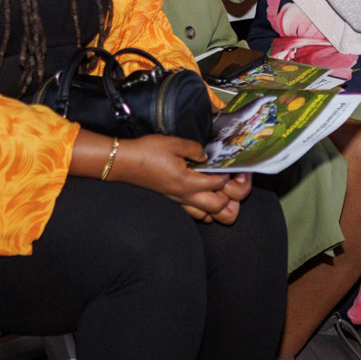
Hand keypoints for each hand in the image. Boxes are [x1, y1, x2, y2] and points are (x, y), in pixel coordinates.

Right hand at [112, 135, 238, 222]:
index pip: (220, 183)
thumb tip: (207, 155)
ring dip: (220, 206)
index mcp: (189, 182)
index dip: (230, 174)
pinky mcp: (174, 202)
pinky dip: (206, 209)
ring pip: (210, 217)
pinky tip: (204, 194)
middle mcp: (187, 196)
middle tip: (234, 181)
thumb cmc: (148, 152)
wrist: (125, 163)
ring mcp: (181, 202)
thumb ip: (195, 148)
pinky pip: (196, 214)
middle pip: (221, 208)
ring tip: (222, 191)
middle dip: (233, 196)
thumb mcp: (173, 142)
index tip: (231, 164)